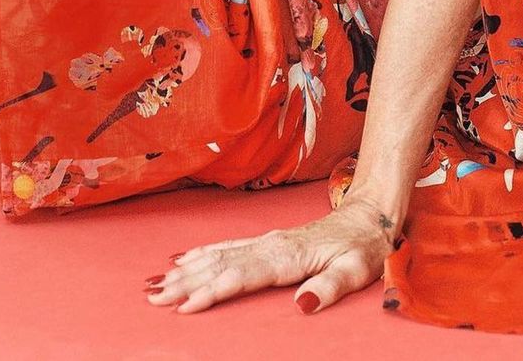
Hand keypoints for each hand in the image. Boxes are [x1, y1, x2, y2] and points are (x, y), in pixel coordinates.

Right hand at [143, 194, 397, 315]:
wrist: (370, 217)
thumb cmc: (364, 248)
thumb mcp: (356, 271)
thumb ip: (329, 288)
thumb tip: (301, 305)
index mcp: (288, 256)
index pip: (242, 276)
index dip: (212, 291)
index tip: (184, 306)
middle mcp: (271, 245)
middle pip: (220, 264)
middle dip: (185, 281)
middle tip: (152, 295)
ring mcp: (267, 241)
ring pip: (219, 254)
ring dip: (187, 268)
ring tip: (156, 281)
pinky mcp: (268, 241)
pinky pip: (228, 246)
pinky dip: (202, 253)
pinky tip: (183, 259)